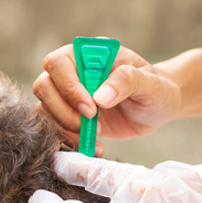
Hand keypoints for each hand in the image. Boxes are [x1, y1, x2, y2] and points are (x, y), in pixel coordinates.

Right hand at [32, 43, 181, 154]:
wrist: (157, 107)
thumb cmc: (155, 89)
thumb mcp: (149, 83)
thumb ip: (126, 82)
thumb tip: (100, 97)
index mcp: (87, 55)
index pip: (58, 62)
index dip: (68, 86)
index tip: (91, 108)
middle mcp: (72, 72)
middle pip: (44, 86)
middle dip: (64, 110)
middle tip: (92, 124)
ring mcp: (68, 96)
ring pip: (45, 109)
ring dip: (65, 128)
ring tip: (96, 137)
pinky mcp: (70, 117)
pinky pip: (54, 128)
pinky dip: (68, 140)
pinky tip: (91, 147)